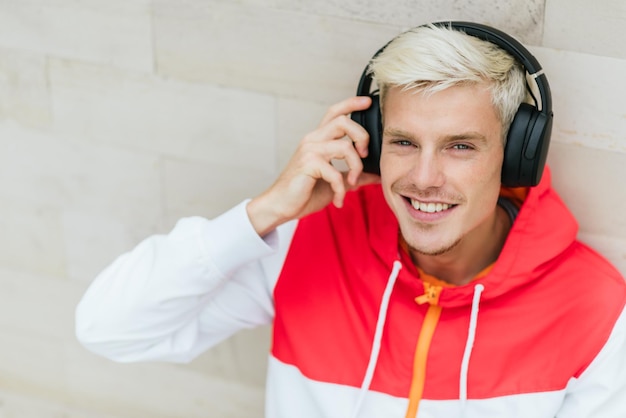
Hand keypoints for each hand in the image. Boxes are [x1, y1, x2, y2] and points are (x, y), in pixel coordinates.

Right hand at [247, 96, 380, 235]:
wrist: (280, 207)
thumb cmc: (304, 193)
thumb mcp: (335, 182)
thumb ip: (354, 175)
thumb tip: (377, 175)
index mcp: (318, 139)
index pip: (335, 113)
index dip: (351, 103)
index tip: (368, 102)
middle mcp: (313, 140)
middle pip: (343, 121)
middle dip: (362, 136)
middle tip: (364, 155)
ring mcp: (309, 151)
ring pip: (344, 146)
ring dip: (356, 166)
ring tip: (352, 182)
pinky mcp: (308, 164)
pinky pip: (336, 172)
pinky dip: (341, 189)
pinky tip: (338, 199)